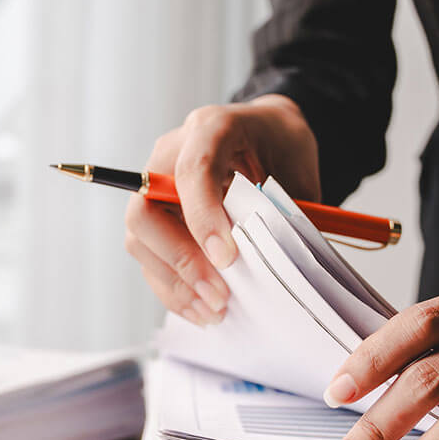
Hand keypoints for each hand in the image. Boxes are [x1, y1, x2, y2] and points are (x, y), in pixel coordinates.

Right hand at [124, 94, 319, 324]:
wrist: (271, 136)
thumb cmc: (284, 149)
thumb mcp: (298, 170)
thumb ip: (283, 210)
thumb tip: (274, 264)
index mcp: (210, 128)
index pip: (191, 170)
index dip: (203, 217)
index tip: (227, 258)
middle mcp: (170, 154)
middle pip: (145, 210)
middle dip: (181, 260)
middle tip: (220, 294)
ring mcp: (156, 188)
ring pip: (140, 241)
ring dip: (176, 284)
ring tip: (215, 311)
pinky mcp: (158, 218)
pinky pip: (150, 259)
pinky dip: (174, 290)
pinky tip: (202, 309)